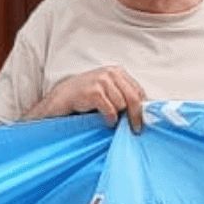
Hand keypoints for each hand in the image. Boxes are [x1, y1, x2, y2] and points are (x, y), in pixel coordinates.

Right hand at [31, 65, 147, 132]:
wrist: (58, 99)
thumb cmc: (84, 98)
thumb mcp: (107, 93)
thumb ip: (123, 97)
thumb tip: (144, 112)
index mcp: (117, 72)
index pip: (139, 91)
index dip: (143, 109)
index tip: (143, 122)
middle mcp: (110, 73)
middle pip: (134, 98)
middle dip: (136, 116)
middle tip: (136, 130)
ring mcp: (101, 80)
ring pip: (122, 105)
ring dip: (118, 117)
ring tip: (111, 121)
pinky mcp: (93, 91)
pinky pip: (111, 110)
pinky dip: (109, 118)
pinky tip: (104, 121)